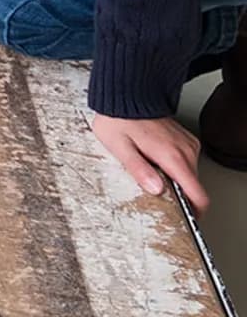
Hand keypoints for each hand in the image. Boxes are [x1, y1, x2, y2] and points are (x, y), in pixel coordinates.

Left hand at [93, 114, 207, 212]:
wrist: (127, 97)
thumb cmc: (119, 121)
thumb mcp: (120, 148)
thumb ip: (139, 170)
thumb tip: (156, 189)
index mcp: (171, 156)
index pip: (197, 193)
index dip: (194, 211)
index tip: (185, 219)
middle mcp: (185, 150)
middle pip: (193, 186)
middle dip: (178, 195)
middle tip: (153, 192)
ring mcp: (187, 144)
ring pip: (189, 175)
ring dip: (174, 180)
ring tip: (150, 172)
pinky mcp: (185, 140)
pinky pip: (185, 162)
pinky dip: (174, 168)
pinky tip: (155, 161)